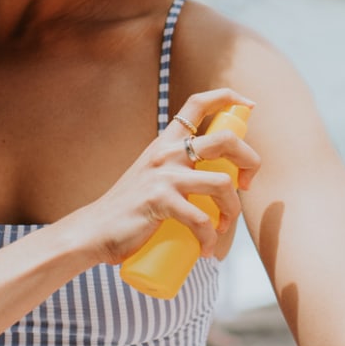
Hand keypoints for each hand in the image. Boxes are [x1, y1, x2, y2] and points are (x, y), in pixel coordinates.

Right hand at [64, 87, 262, 267]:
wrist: (94, 231)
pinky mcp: (160, 201)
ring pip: (222, 183)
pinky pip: (201, 219)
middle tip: (247, 185)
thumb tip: (217, 185)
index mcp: (165, 142)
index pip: (198, 103)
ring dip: (233, 209)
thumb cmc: (129, 210)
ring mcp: (164, 176)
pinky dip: (210, 237)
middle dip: (250, 161)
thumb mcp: (153, 177)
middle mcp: (166, 152)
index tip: (249, 105)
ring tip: (224, 228)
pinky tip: (206, 249)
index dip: (228, 96)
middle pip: (225, 140)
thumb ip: (176, 171)